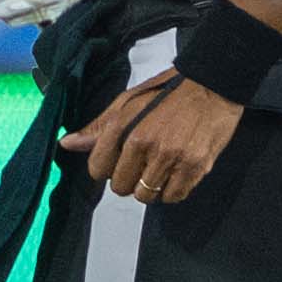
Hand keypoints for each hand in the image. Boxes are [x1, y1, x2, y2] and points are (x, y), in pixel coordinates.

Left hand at [60, 70, 241, 204]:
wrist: (213, 85)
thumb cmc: (169, 91)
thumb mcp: (127, 102)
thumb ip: (98, 127)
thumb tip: (68, 144)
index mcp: (123, 127)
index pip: (97, 169)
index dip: (105, 168)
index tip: (116, 162)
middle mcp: (144, 145)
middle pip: (121, 186)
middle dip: (127, 179)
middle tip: (141, 164)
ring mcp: (170, 158)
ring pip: (147, 195)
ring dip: (150, 187)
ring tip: (159, 167)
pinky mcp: (195, 167)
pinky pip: (174, 196)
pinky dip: (172, 190)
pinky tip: (175, 173)